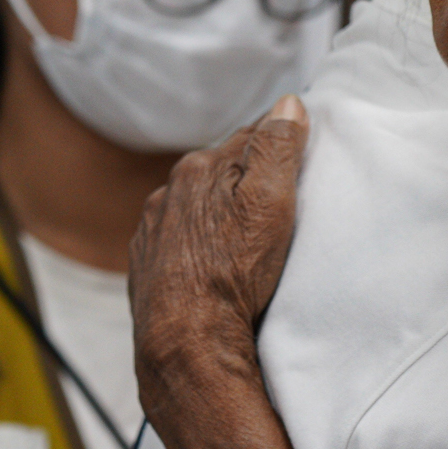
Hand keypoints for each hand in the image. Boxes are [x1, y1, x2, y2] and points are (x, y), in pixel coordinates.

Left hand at [130, 96, 309, 407]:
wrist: (186, 345)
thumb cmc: (234, 274)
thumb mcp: (270, 204)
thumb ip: (277, 150)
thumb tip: (288, 104)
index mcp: (199, 168)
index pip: (249, 137)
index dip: (278, 141)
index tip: (300, 147)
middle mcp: (168, 193)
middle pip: (220, 171)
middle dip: (246, 176)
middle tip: (280, 195)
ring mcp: (153, 231)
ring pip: (196, 206)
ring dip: (218, 211)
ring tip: (246, 235)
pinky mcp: (147, 266)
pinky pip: (178, 242)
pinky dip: (198, 244)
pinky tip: (215, 262)